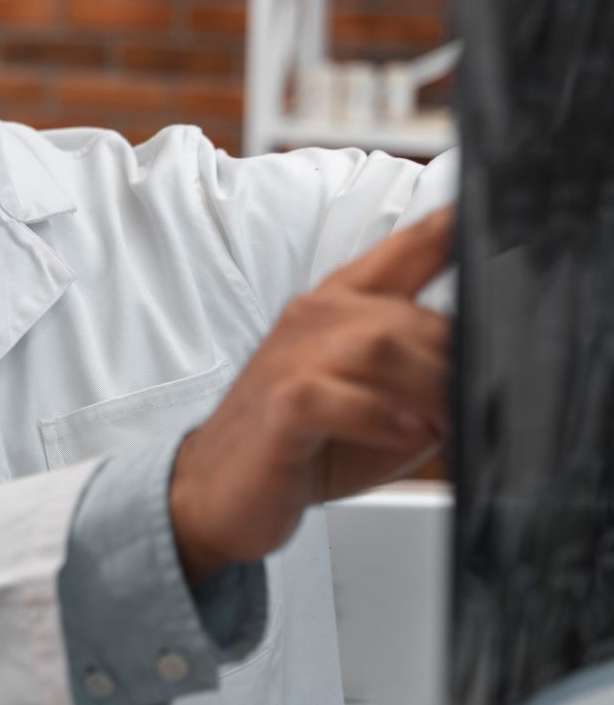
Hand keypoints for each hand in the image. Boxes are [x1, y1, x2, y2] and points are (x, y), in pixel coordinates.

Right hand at [170, 206, 454, 583]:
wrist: (218, 488)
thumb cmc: (302, 443)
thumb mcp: (377, 402)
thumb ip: (425, 378)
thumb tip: (482, 377)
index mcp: (343, 306)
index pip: (406, 250)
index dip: (451, 229)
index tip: (485, 216)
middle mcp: (317, 318)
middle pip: (413, 315)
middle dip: (456, 366)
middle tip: (473, 410)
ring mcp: (293, 357)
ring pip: (382, 347)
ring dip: (429, 392)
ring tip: (441, 429)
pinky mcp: (282, 402)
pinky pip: (339, 396)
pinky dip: (382, 417)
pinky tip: (403, 435)